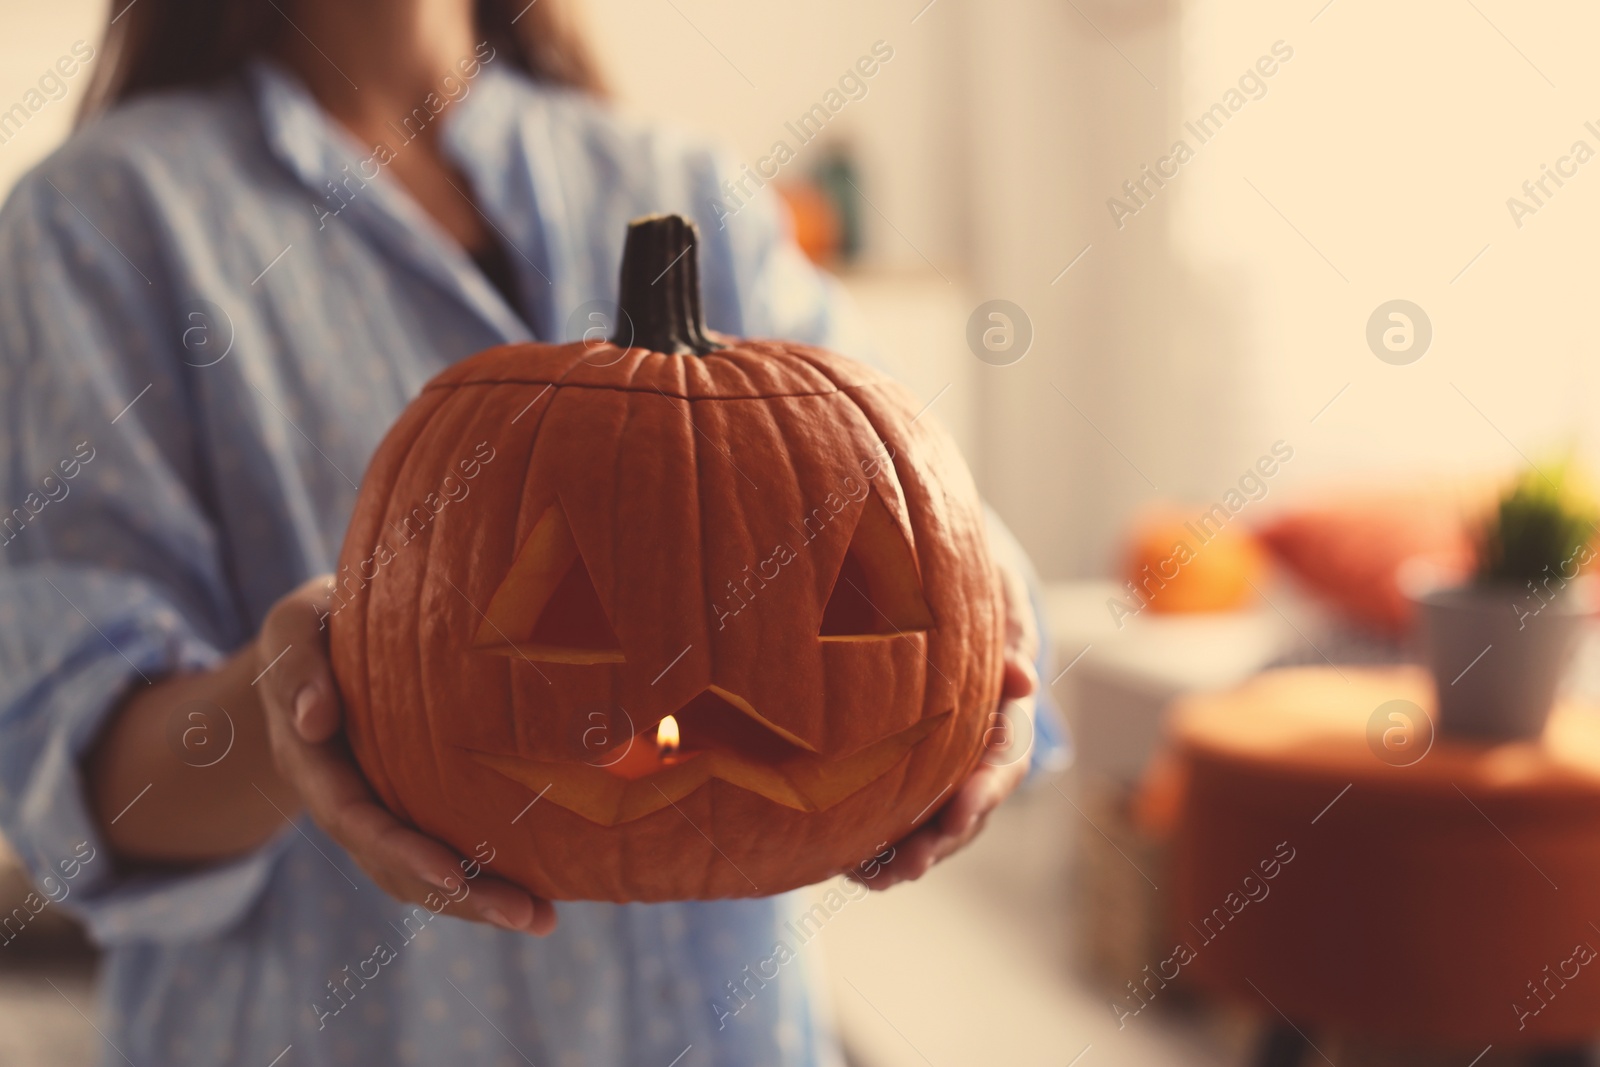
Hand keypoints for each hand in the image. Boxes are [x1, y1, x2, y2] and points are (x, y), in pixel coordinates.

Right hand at [254, 576, 555, 933]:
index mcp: (314, 764)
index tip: (454, 876)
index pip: (357, 819)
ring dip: (479, 902)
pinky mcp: (411, 804)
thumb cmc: (317, 625)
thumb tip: (315, 718)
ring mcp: (378, 808)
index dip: (402, 852)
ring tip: (541, 919)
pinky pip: (444, 850)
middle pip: (396, 866)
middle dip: (460, 897)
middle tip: (524, 916)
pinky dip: (485, 876)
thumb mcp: (294, 629)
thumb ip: (298, 667)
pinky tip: (540, 894)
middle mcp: (345, 800)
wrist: (322, 636)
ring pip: (423, 873)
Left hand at [856, 554, 1039, 890]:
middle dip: (940, 842)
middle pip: (965, 812)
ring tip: (875, 876)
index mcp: (1001, 722)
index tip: (962, 811)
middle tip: (911, 863)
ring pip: (928, 827)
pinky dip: (873, 846)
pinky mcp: (896, 777)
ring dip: (904, 856)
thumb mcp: (994, 601)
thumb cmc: (966, 595)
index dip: (984, 791)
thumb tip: (1023, 679)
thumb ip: (1007, 635)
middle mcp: (970, 757)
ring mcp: (934, 773)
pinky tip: (846, 864)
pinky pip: (889, 819)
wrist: (918, 590)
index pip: (1002, 765)